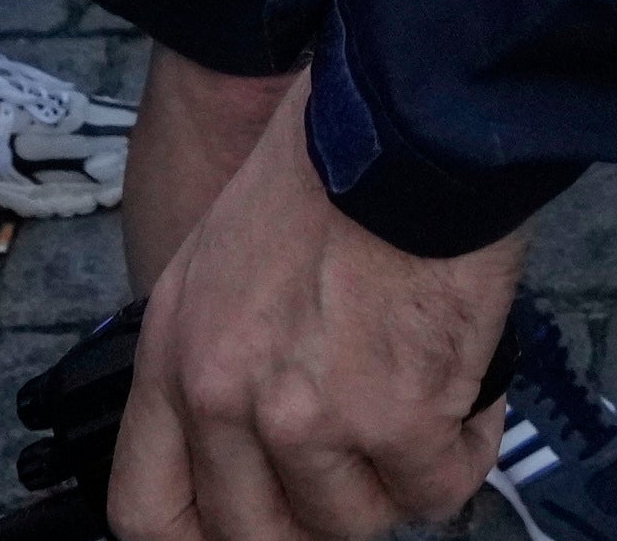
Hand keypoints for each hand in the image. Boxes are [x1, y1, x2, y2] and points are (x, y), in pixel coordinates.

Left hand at [111, 81, 519, 540]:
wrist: (408, 118)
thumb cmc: (332, 161)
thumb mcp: (223, 255)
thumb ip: (224, 348)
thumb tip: (262, 422)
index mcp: (176, 355)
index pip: (149, 511)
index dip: (203, 536)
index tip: (253, 523)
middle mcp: (225, 399)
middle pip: (258, 535)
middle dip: (319, 513)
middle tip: (363, 466)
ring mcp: (307, 419)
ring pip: (354, 521)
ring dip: (396, 479)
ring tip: (425, 408)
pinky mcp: (396, 419)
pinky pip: (436, 488)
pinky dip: (461, 452)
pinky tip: (468, 400)